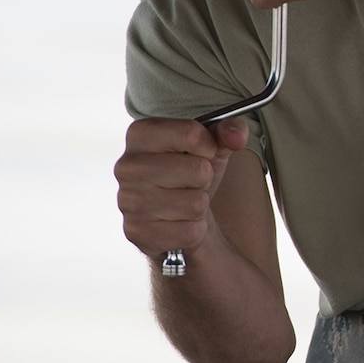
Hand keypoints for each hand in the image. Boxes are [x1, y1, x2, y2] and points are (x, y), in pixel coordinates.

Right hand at [114, 117, 249, 257]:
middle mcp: (127, 166)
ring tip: (183, 201)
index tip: (202, 153)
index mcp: (140, 134)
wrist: (175, 214)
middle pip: (198, 171)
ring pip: (196, 203)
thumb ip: (228, 130)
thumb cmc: (190, 172)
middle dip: (204, 178)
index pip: (191, 133)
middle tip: (191, 181)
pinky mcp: (137, 232)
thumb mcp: (211, 145)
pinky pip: (190, 232)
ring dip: (199, 205)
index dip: (209, 147)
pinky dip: (193, 230)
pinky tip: (177, 222)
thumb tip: (236, 135)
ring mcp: (128, 201)